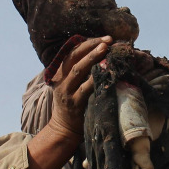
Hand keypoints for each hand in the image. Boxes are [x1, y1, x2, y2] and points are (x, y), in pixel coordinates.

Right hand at [27, 36, 111, 168]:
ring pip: (78, 71)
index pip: (73, 52)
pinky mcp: (74, 104)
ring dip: (92, 58)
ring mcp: (67, 92)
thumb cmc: (73, 105)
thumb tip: (102, 55)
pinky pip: (85, 89)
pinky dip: (94, 79)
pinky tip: (104, 71)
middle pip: (74, 58)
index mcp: (61, 73)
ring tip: (105, 49)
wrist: (63, 130)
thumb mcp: (71, 86)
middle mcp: (62, 80)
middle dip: (91, 46)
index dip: (87, 43)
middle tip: (106, 40)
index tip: (103, 38)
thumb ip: (81, 72)